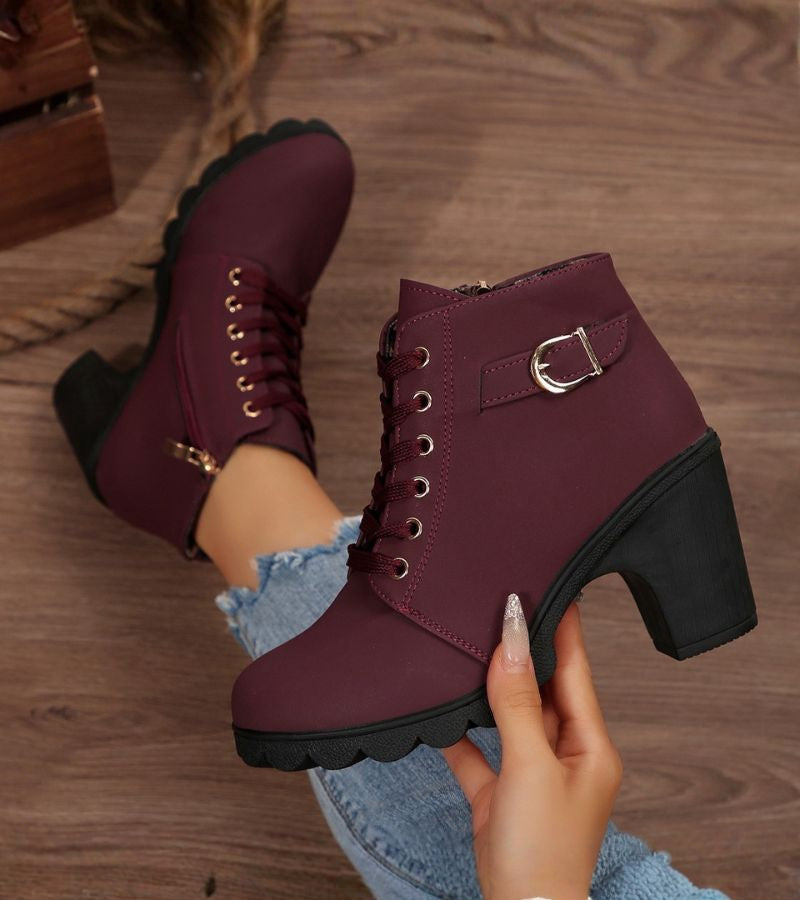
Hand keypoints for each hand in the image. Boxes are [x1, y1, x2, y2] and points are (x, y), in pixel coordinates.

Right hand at [441, 594, 621, 899]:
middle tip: (504, 605)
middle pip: (542, 688)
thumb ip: (517, 703)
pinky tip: (442, 710)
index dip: (563, 628)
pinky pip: (481, 750)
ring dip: (492, 686)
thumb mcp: (530, 768)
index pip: (575, 671)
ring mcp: (532, 774)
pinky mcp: (501, 793)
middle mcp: (566, 755)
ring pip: (510, 716)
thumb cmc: (543, 852)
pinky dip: (462, 732)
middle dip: (522, 650)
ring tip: (475, 643)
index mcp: (590, 746)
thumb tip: (510, 642)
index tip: (553, 585)